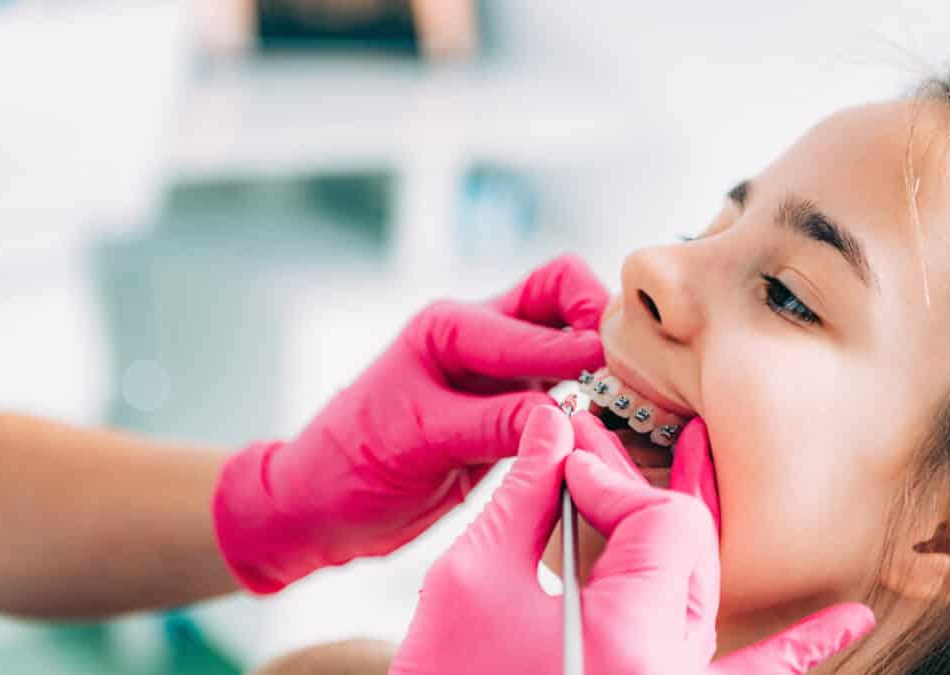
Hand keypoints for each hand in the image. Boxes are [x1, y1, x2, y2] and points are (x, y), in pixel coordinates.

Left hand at [213, 255, 608, 591]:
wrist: (320, 507)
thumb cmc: (349, 465)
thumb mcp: (420, 440)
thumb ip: (494, 423)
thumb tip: (565, 414)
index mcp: (449, 327)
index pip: (538, 317)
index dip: (583, 346)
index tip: (615, 378)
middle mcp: (478, 338)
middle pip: (561, 293)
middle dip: (599, 318)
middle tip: (628, 367)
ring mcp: (496, 374)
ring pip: (568, 339)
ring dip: (600, 359)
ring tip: (629, 396)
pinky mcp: (506, 411)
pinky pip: (562, 389)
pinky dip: (590, 398)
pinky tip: (605, 423)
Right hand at [391, 408, 874, 674]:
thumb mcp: (470, 583)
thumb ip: (521, 495)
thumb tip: (552, 428)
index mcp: (631, 642)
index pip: (663, 520)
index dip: (610, 478)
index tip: (561, 466)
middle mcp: (673, 673)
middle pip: (691, 549)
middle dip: (633, 496)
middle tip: (584, 455)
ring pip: (711, 592)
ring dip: (693, 527)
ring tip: (695, 452)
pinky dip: (796, 648)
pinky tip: (845, 620)